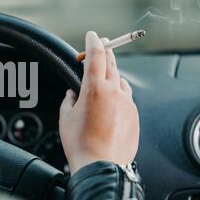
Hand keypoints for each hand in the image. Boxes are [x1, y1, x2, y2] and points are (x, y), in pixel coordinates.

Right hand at [59, 31, 138, 174]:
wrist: (101, 165)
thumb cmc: (79, 142)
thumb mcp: (65, 117)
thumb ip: (69, 100)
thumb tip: (72, 94)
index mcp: (94, 88)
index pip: (96, 55)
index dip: (93, 42)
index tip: (92, 35)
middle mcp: (114, 92)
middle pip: (112, 63)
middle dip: (105, 51)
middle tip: (102, 44)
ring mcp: (127, 104)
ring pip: (121, 81)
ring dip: (112, 74)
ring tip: (104, 78)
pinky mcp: (134, 116)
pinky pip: (126, 98)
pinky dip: (118, 94)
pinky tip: (110, 103)